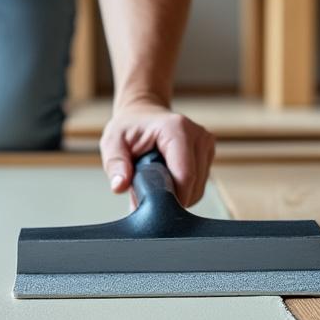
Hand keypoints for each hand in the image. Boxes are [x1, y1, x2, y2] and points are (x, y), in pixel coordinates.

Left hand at [100, 102, 214, 205]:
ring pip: (198, 188)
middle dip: (171, 197)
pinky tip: (167, 178)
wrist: (143, 113)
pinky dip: (183, 189)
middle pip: (194, 185)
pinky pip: (199, 184)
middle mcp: (198, 135)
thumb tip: (119, 186)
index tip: (153, 207)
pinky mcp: (208, 153)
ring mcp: (206, 144)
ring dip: (177, 194)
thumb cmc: (129, 126)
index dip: (171, 198)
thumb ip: (115, 165)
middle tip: (148, 192)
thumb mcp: (112, 142)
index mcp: (176, 129)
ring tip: (156, 181)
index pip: (185, 175)